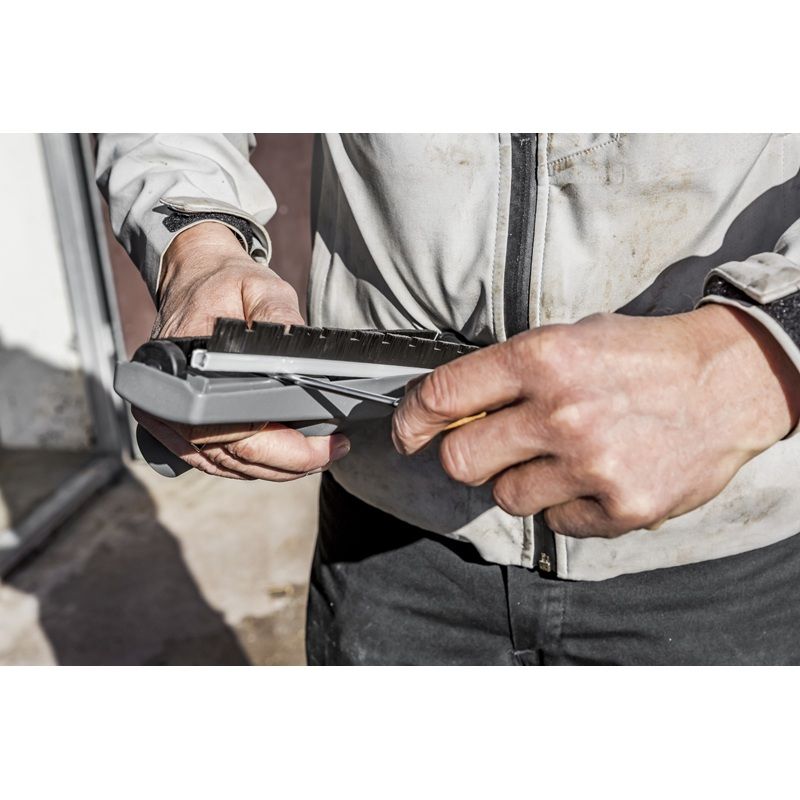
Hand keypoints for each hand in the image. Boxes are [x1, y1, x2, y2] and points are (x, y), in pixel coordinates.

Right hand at [135, 222, 349, 479]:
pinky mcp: (176, 425)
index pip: (239, 434)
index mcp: (186, 372)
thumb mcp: (262, 290)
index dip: (289, 450)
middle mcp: (168, 404)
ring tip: (315, 454)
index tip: (327, 447)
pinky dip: (251, 462)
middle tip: (332, 451)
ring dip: (273, 468)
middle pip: (235, 460)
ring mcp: (168, 419)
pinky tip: (281, 453)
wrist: (192, 276)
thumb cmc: (224, 284)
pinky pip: (215, 459)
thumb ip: (281, 319)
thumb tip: (304, 353)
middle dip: (291, 464)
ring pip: (226, 466)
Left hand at [392, 307, 799, 536]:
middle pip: (460, 461)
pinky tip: (594, 477)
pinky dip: (565, 504)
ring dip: (520, 481)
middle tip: (489, 448)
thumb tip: (447, 409)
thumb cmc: (641, 356)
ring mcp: (592, 464)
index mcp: (543, 358)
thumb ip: (508, 374)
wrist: (729, 382)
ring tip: (560, 457)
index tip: (409, 431)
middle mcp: (562, 412)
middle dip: (464, 457)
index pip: (443, 395)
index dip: (413, 418)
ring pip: (506, 496)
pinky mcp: (621, 507)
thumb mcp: (570, 339)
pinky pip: (555, 522)